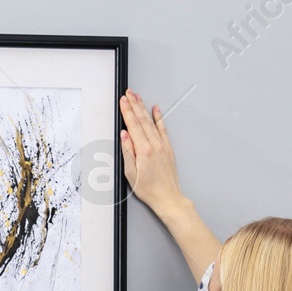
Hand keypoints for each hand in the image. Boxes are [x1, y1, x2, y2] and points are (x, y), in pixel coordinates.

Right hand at [119, 89, 185, 214]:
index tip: (123, 101)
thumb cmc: (149, 190)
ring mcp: (163, 146)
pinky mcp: (168, 149)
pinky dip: (159, 118)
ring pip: (151, 122)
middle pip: (142, 120)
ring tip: (138, 97)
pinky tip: (156, 109)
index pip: (133, 125)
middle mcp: (155, 145)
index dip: (127, 111)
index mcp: (144, 150)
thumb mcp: (131, 173)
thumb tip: (124, 135)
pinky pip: (163, 129)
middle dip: (134, 104)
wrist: (168, 198)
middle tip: (129, 92)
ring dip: (144, 108)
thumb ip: (128, 152)